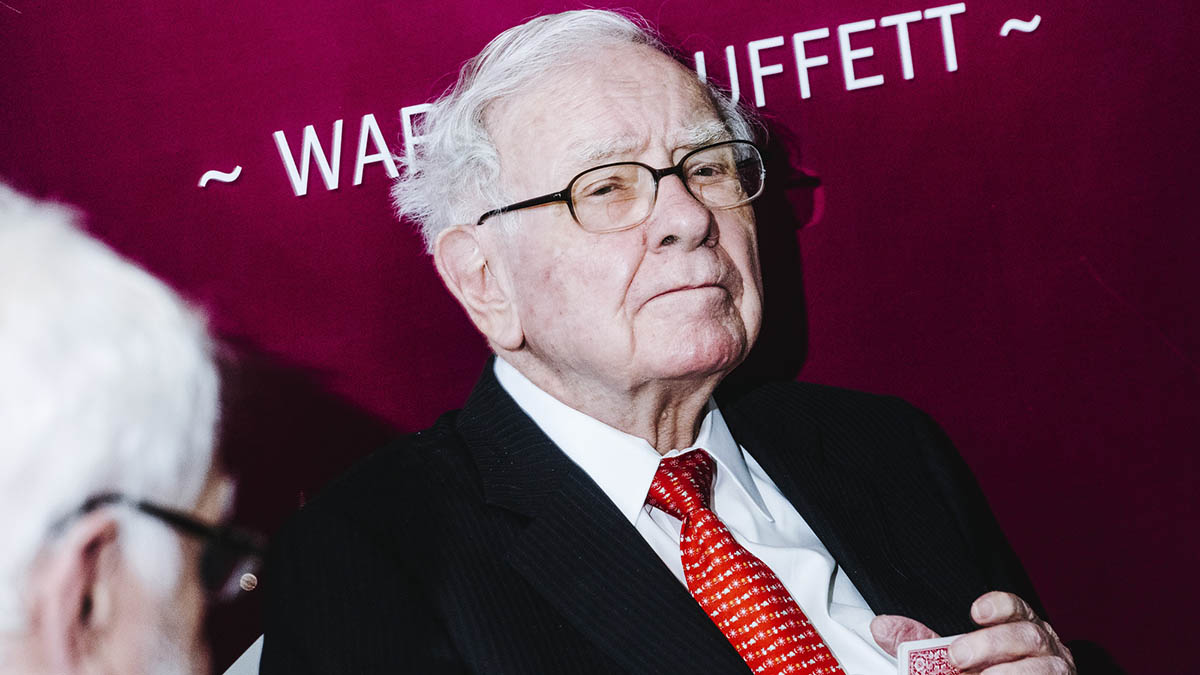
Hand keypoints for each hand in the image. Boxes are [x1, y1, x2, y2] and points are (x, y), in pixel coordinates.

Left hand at [870, 591, 1075, 673]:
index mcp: (1018, 625)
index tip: (974, 612)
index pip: (1016, 606)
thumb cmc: (991, 671)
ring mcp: (1056, 671)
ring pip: (1042, 669)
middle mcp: (1044, 646)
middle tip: (957, 658)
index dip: (998, 606)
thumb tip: (882, 627)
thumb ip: (921, 643)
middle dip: (989, 645)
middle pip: (1025, 636)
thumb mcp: (955, 656)